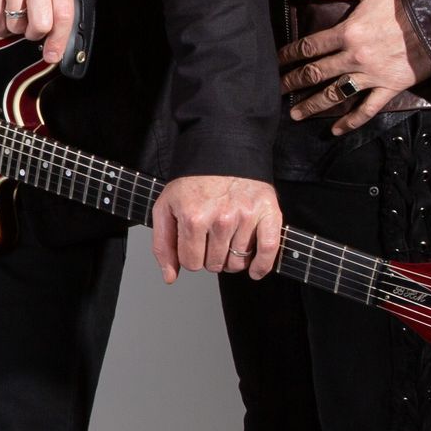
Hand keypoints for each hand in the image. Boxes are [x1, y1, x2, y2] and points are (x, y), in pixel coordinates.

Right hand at [0, 0, 75, 62]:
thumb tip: (57, 31)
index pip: (64, 14)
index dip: (60, 40)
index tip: (54, 53)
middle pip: (41, 26)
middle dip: (34, 33)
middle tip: (30, 27)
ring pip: (17, 27)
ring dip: (14, 26)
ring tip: (12, 8)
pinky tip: (0, 9)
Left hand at [151, 176, 281, 283]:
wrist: (221, 152)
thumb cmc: (192, 183)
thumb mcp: (165, 207)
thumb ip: (163, 244)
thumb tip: (170, 277)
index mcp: (192, 217)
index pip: (191, 263)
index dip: (191, 257)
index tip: (193, 244)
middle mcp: (220, 218)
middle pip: (215, 265)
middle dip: (210, 257)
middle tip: (210, 240)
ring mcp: (245, 217)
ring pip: (238, 263)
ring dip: (232, 260)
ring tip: (227, 241)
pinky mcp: (268, 214)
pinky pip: (268, 252)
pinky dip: (261, 266)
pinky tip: (255, 270)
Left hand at [279, 0, 430, 132]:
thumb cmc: (404, 0)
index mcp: (346, 32)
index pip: (309, 46)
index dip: (288, 54)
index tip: (276, 62)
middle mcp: (354, 57)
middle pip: (315, 72)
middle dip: (292, 82)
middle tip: (275, 90)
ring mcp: (372, 75)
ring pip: (336, 94)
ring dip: (313, 105)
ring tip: (295, 114)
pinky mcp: (390, 88)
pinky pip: (367, 109)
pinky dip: (351, 121)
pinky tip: (336, 130)